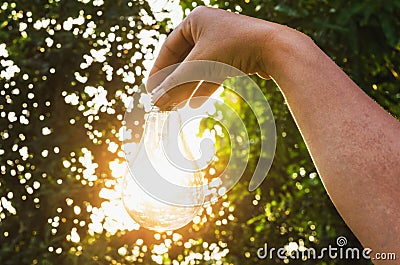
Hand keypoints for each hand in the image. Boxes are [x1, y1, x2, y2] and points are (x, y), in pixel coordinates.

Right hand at [146, 6, 283, 108]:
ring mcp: (224, 42)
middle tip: (162, 100)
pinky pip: (215, 71)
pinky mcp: (236, 55)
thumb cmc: (234, 48)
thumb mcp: (199, 65)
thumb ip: (176, 84)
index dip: (159, 69)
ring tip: (176, 105)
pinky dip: (205, 86)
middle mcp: (209, 28)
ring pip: (199, 67)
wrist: (275, 49)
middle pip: (184, 59)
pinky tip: (195, 102)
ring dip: (187, 86)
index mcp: (196, 20)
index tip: (150, 89)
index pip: (169, 47)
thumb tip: (156, 102)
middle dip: (174, 81)